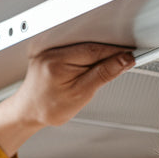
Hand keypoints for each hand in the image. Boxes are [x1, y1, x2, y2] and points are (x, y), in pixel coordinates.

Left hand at [0, 42, 134, 155]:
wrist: (28, 112)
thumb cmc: (49, 108)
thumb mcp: (81, 94)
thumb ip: (103, 74)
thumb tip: (123, 60)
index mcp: (58, 62)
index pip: (96, 50)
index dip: (116, 53)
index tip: (130, 57)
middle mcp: (51, 52)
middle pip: (90, 46)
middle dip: (106, 56)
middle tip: (116, 69)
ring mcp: (49, 50)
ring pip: (83, 47)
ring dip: (95, 58)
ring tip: (92, 77)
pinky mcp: (50, 52)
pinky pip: (74, 50)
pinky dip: (84, 59)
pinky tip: (84, 71)